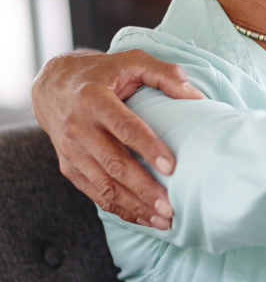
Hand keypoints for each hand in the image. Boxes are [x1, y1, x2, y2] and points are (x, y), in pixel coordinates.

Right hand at [31, 49, 203, 226]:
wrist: (52, 86)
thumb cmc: (103, 73)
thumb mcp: (133, 61)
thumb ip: (165, 74)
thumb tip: (196, 95)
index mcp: (94, 100)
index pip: (125, 128)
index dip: (149, 148)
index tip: (173, 167)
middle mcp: (78, 128)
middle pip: (114, 164)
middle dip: (144, 189)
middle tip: (171, 206)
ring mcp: (71, 152)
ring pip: (104, 186)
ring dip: (134, 206)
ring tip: (164, 220)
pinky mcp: (69, 167)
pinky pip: (95, 194)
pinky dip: (120, 209)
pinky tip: (144, 218)